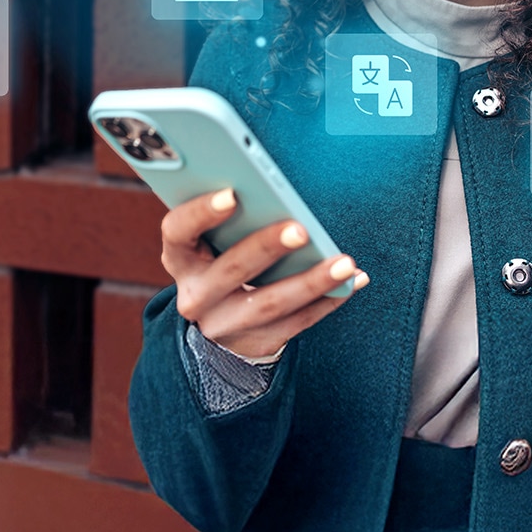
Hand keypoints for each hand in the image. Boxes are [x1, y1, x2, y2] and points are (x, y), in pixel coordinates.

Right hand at [160, 187, 367, 358]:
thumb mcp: (213, 240)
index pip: (178, 232)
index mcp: (180, 257)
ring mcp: (224, 324)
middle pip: (231, 270)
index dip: (200, 213)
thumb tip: (273, 190)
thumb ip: (231, 217)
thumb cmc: (225, 257)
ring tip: (345, 263)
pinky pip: (298, 322)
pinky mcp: (257, 342)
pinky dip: (328, 300)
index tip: (232, 194)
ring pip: (271, 303)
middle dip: (268, 247)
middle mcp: (195, 296)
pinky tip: (353, 281)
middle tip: (301, 229)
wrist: (223, 322)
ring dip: (312, 281)